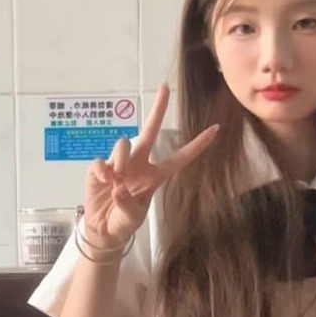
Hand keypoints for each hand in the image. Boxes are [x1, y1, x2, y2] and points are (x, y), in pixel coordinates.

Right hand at [82, 85, 218, 246]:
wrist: (102, 229)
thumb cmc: (123, 222)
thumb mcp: (131, 218)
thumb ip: (127, 205)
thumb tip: (119, 188)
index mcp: (155, 176)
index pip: (179, 158)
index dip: (197, 145)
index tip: (215, 129)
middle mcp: (139, 164)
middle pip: (149, 132)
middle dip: (157, 109)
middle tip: (164, 87)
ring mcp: (119, 164)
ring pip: (124, 145)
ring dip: (122, 159)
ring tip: (115, 181)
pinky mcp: (100, 168)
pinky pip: (103, 161)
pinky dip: (103, 170)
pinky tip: (104, 181)